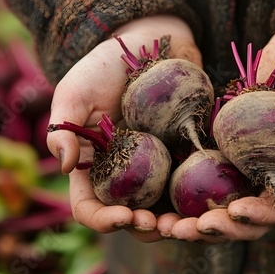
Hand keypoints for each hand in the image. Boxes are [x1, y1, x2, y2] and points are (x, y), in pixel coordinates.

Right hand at [46, 15, 201, 241]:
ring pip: (162, 209)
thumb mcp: (76, 90)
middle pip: (129, 217)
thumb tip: (63, 166)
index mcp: (92, 167)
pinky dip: (199, 200)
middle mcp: (123, 175)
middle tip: (159, 224)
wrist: (151, 45)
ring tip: (188, 222)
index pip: (89, 205)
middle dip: (142, 228)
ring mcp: (155, 169)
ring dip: (173, 223)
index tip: (123, 216)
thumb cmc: (106, 66)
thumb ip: (62, 127)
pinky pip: (192, 186)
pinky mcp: (183, 157)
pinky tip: (211, 201)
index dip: (102, 219)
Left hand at [162, 15, 274, 242]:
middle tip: (184, 230)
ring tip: (164, 226)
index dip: (256, 217)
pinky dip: (181, 187)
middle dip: (214, 228)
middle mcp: (265, 179)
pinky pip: (199, 173)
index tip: (234, 211)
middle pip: (239, 217)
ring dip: (190, 219)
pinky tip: (157, 197)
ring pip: (215, 202)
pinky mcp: (221, 148)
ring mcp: (241, 166)